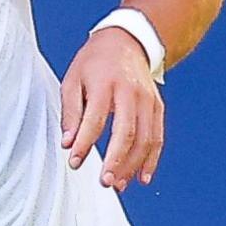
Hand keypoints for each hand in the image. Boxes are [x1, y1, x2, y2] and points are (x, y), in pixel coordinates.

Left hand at [59, 27, 163, 189]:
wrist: (127, 41)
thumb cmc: (94, 63)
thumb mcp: (73, 80)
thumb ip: (71, 112)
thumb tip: (67, 143)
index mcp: (105, 83)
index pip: (95, 119)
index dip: (84, 143)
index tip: (74, 162)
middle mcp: (130, 92)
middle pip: (127, 131)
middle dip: (116, 160)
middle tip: (105, 182)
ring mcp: (148, 99)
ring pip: (145, 138)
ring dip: (133, 165)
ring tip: (118, 184)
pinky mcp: (157, 106)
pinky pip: (157, 136)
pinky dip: (151, 159)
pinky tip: (142, 177)